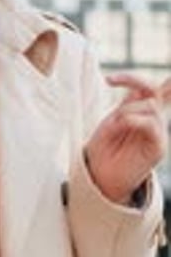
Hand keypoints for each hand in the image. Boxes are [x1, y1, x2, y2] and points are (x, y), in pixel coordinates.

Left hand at [84, 73, 170, 204]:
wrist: (99, 177)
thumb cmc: (103, 151)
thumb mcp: (113, 121)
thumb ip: (129, 105)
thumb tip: (143, 91)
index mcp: (141, 114)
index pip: (154, 90)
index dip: (139, 79)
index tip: (108, 80)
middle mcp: (153, 122)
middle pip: (155, 90)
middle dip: (133, 80)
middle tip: (109, 81)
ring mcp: (157, 134)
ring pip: (150, 105)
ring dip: (126, 109)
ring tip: (113, 124)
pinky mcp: (158, 147)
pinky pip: (151, 124)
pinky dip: (132, 120)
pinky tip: (119, 125)